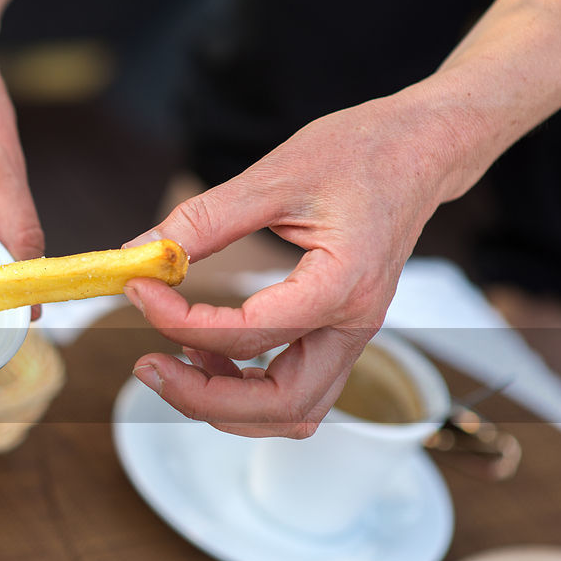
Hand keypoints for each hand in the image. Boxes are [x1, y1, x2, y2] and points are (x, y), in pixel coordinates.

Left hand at [123, 94, 453, 436]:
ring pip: (290, 411)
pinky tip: (207, 348)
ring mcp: (351, 338)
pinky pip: (294, 390)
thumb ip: (204, 219)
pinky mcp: (338, 336)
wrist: (420, 149)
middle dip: (202, 396)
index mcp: (343, 285)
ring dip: (226, 401)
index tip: (140, 290)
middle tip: (146, 364)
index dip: (179, 321)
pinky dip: (246, 386)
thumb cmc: (361, 153)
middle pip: (278, 404)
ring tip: (175, 357)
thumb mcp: (274, 175)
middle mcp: (355, 325)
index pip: (248, 335)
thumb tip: (140, 250)